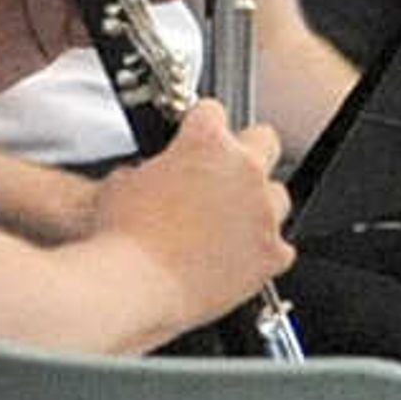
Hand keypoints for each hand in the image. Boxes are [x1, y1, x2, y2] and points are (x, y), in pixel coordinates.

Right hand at [95, 101, 293, 327]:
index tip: (194, 139)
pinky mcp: (272, 252)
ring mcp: (263, 211)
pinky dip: (262, 252)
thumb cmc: (120, 238)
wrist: (130, 286)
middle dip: (244, 154)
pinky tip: (235, 259)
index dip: (198, 126)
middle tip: (221, 176)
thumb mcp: (121, 183)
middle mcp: (244, 169)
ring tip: (225, 226)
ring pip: (277, 196)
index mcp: (207, 141)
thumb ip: (150, 168)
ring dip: (257, 205)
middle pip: (264, 141)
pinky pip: (280, 247)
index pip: (213, 112)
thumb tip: (151, 175)